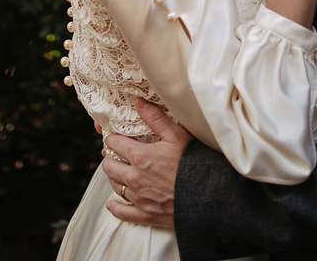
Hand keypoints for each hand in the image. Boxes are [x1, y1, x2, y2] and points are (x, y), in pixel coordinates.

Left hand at [102, 98, 192, 228]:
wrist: (207, 195)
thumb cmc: (194, 163)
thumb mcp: (177, 135)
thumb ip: (156, 118)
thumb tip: (138, 102)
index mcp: (140, 156)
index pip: (114, 143)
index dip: (114, 138)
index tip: (117, 138)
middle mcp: (134, 177)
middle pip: (109, 166)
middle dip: (111, 158)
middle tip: (118, 155)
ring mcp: (138, 197)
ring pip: (114, 186)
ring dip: (115, 178)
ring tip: (121, 173)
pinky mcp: (144, 213)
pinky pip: (121, 212)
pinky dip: (115, 207)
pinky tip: (113, 203)